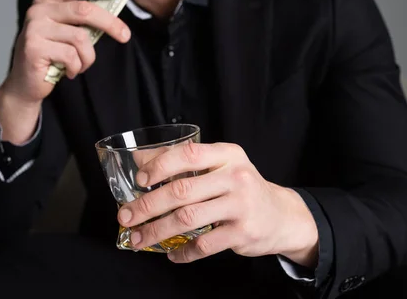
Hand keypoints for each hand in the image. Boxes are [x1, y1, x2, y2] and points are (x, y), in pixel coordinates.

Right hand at [0, 0, 130, 143]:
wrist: (27, 84)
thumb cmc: (52, 56)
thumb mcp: (67, 32)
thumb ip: (82, 19)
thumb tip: (113, 11)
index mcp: (47, 1)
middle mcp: (39, 10)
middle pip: (84, 10)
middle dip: (109, 23)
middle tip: (125, 36)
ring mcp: (35, 28)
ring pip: (80, 37)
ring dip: (88, 56)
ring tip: (82, 64)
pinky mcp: (34, 47)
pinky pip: (71, 56)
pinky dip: (77, 67)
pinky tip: (69, 71)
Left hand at [117, 141, 318, 266]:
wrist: (281, 215)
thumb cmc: (241, 187)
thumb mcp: (220, 166)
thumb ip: (183, 160)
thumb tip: (138, 159)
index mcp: (228, 155)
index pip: (189, 154)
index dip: (160, 166)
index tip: (139, 181)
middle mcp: (236, 177)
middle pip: (182, 190)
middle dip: (147, 205)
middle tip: (125, 216)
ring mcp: (241, 205)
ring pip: (188, 218)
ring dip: (157, 230)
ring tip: (138, 238)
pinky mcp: (242, 233)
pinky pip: (204, 245)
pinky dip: (183, 252)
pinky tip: (171, 254)